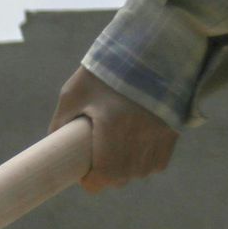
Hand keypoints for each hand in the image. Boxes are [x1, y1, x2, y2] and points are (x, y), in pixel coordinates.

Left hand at [50, 66, 179, 193]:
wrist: (151, 45)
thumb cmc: (106, 69)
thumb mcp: (74, 92)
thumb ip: (61, 122)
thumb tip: (53, 149)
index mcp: (113, 124)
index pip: (106, 174)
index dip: (93, 183)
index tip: (85, 178)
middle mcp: (140, 131)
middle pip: (124, 177)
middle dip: (108, 178)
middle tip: (97, 168)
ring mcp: (160, 130)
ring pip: (143, 172)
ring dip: (127, 172)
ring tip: (116, 160)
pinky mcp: (174, 127)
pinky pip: (160, 161)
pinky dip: (147, 164)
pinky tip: (135, 154)